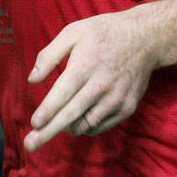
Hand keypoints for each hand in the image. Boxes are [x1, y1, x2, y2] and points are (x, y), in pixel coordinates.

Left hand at [25, 8, 158, 150]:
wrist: (146, 38)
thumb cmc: (104, 33)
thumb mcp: (73, 32)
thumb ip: (49, 55)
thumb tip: (32, 79)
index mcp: (85, 66)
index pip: (62, 95)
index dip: (47, 112)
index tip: (34, 124)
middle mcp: (101, 86)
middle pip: (71, 116)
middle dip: (48, 132)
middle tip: (30, 145)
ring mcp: (116, 99)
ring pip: (84, 125)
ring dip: (67, 127)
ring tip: (58, 120)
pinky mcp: (127, 108)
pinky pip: (99, 126)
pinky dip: (86, 125)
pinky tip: (80, 114)